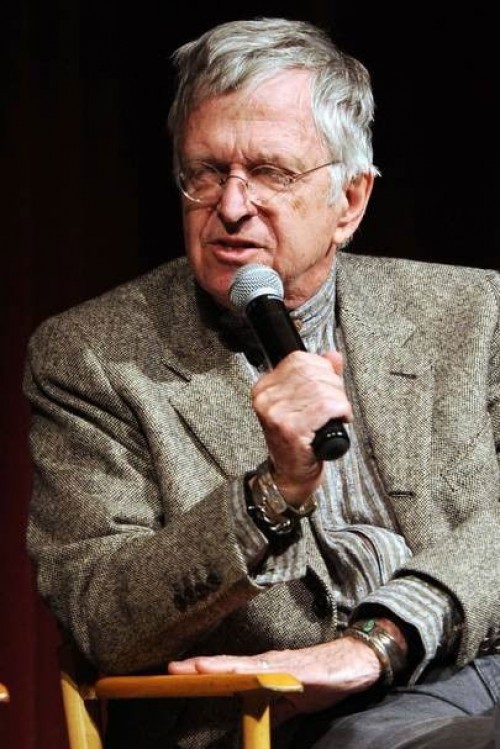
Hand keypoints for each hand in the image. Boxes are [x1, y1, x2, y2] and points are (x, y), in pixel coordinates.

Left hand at [167, 638, 379, 725]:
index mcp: (264, 670)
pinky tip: (239, 673)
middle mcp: (267, 662)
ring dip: (219, 667)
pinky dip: (251, 671)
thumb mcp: (295, 698)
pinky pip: (270, 671)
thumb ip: (274, 707)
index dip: (203, 671)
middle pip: (228, 665)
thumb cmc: (324, 677)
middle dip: (200, 667)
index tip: (175, 672)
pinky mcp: (297, 669)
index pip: (228, 671)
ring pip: (244, 665)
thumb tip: (254, 720)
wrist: (356, 662)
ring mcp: (280, 664)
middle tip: (170, 668)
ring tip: (194, 668)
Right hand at [251, 350, 352, 503]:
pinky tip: (340, 420)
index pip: (299, 360)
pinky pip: (326, 407)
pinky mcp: (291, 428)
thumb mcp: (304, 401)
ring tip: (337, 414)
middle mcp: (266, 398)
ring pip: (322, 390)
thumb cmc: (297, 439)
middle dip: (334, 386)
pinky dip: (341, 411)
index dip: (322, 368)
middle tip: (337, 403)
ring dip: (339, 401)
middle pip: (313, 373)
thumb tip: (332, 356)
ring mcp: (276, 413)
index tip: (329, 384)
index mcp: (264, 387)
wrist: (291, 473)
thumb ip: (318, 375)